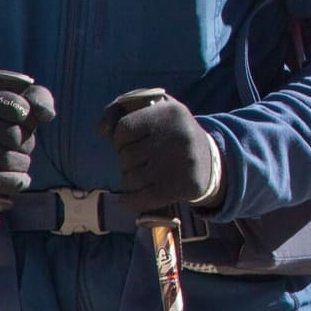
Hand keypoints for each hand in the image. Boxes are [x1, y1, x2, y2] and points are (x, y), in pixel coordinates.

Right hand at [0, 75, 56, 195]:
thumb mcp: (12, 96)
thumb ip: (38, 96)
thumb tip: (47, 113)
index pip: (23, 109)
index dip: (27, 118)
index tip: (15, 119)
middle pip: (18, 136)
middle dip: (25, 141)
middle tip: (13, 142)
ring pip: (12, 161)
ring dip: (22, 162)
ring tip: (12, 157)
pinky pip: (1, 182)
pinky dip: (16, 182)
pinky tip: (20, 179)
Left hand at [96, 92, 221, 214]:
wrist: (210, 160)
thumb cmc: (172, 133)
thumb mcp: (154, 110)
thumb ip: (120, 110)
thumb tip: (100, 130)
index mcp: (169, 112)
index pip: (123, 129)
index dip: (119, 140)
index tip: (130, 144)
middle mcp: (177, 135)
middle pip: (125, 156)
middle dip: (126, 162)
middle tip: (138, 163)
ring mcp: (180, 163)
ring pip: (130, 178)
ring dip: (128, 181)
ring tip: (139, 177)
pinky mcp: (182, 187)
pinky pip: (140, 198)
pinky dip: (129, 200)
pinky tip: (129, 198)